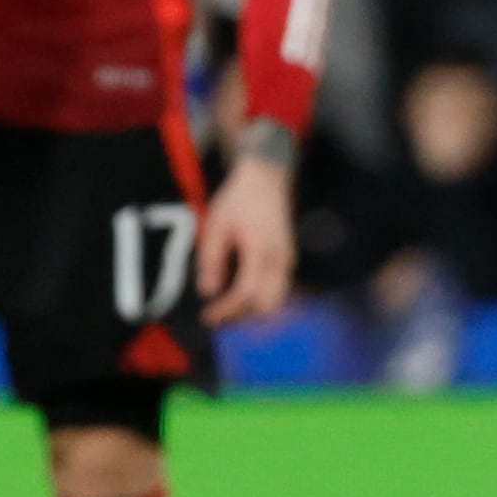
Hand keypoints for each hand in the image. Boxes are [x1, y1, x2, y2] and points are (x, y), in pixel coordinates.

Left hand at [196, 152, 296, 325]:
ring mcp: (288, 261)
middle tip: (217, 318)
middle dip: (241, 318)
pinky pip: (278, 291)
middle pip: (266, 305)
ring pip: (275, 301)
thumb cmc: (238, 199)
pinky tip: (240, 299)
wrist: (266, 178)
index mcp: (261, 252)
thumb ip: (211, 260)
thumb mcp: (216, 226)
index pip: (246, 294)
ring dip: (252, 312)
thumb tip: (208, 292)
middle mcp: (280, 261)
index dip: (227, 310)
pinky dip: (261, 301)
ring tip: (226, 312)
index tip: (208, 317)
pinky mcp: (288, 260)